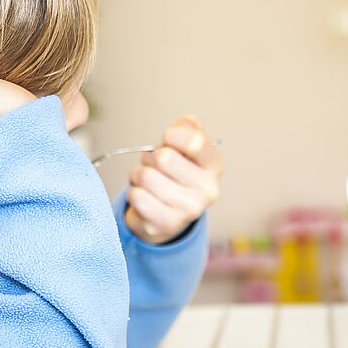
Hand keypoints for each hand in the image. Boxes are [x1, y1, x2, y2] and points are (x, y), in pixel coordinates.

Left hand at [125, 116, 222, 244]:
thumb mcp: (182, 149)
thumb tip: (187, 122)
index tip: (168, 139)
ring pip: (146, 176)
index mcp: (213, 167)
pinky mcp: (167, 224)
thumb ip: (186, 130)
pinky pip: (137, 196)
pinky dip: (134, 193)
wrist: (164, 216)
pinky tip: (145, 198)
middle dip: (151, 158)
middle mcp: (208, 190)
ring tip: (148, 183)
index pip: (195, 141)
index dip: (173, 135)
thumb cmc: (172, 176)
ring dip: (139, 176)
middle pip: (164, 157)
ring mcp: (189, 210)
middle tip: (155, 167)